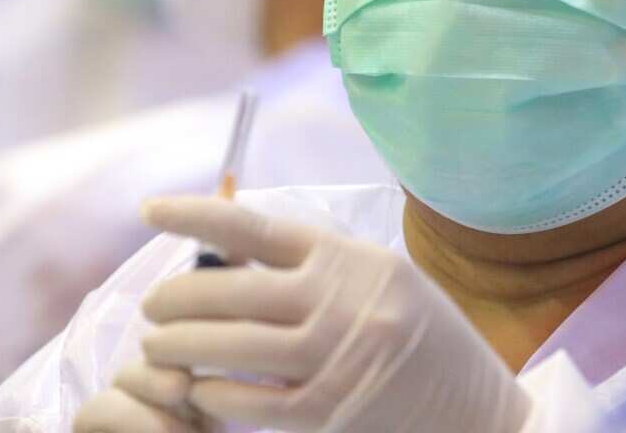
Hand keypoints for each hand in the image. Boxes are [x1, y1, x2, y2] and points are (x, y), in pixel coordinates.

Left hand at [99, 197, 530, 432]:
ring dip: (178, 347)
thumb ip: (314, 267)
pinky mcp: (328, 412)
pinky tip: (199, 391)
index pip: (254, 228)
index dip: (194, 215)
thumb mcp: (380, 279)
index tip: (149, 211)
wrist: (476, 409)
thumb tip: (229, 260)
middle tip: (152, 308)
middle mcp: (339, 301)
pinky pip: (248, 401)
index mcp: (349, 259)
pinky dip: (212, 395)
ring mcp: (333, 358)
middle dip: (174, 298)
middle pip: (229, 290)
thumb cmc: (425, 337)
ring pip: (228, 347)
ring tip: (157, 349)